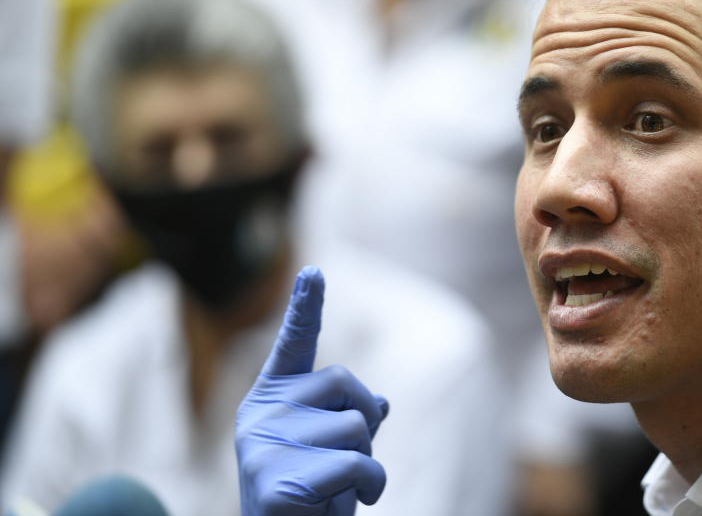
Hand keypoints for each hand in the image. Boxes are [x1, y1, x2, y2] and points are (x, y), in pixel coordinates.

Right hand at [236, 266, 388, 515]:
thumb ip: (350, 421)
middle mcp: (258, 415)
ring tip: (344, 488)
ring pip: (356, 425)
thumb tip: (380, 403)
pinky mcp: (274, 484)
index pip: (292, 345)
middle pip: (342, 380)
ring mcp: (261, 447)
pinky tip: (349, 502)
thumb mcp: (337, 453)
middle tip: (352, 460)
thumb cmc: (315, 502)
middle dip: (364, 417)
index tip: (314, 271)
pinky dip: (370, 485)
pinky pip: (355, 464)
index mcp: (270, 400)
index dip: (306, 307)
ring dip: (370, 461)